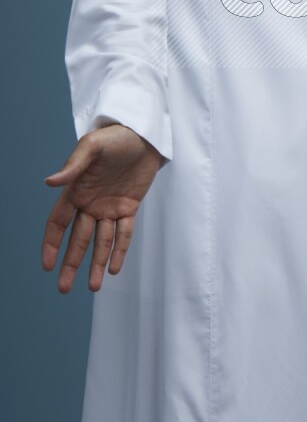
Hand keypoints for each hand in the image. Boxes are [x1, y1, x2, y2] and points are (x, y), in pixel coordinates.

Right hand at [41, 124, 165, 293]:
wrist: (145, 133)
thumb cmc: (115, 136)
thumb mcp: (92, 147)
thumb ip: (73, 166)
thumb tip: (49, 182)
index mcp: (76, 190)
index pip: (59, 222)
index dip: (52, 244)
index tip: (47, 266)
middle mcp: (90, 203)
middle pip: (78, 239)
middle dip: (71, 263)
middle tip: (64, 288)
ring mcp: (110, 207)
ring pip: (101, 241)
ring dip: (97, 263)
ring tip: (94, 287)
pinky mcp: (129, 207)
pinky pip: (124, 233)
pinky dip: (119, 250)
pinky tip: (114, 268)